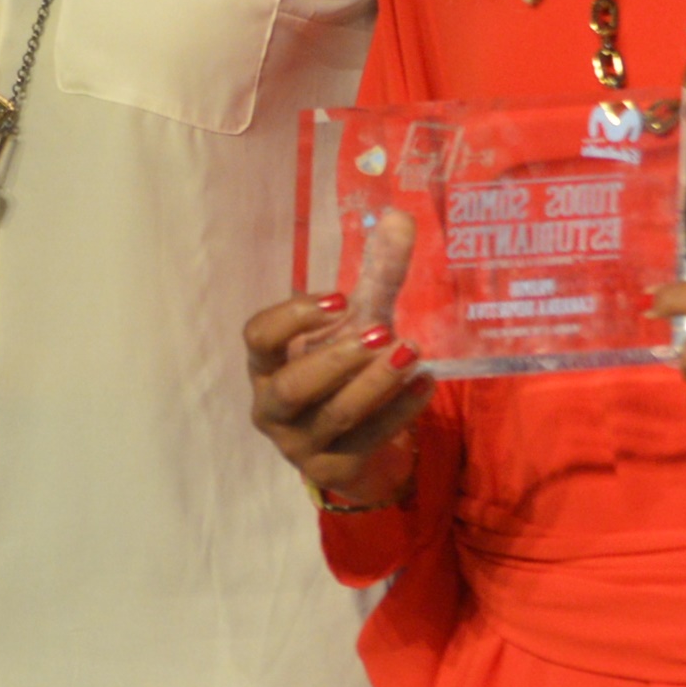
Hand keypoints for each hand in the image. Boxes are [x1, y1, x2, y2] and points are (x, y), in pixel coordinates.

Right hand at [244, 284, 431, 512]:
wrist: (360, 446)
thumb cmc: (349, 372)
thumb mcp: (359, 323)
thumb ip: (376, 274)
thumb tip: (402, 215)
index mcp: (265, 365)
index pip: (258, 337)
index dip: (294, 318)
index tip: (340, 298)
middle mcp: (271, 405)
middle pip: (293, 385)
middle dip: (337, 359)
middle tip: (384, 333)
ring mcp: (299, 443)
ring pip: (334, 415)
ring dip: (375, 385)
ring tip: (411, 354)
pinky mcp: (333, 470)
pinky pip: (367, 441)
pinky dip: (399, 412)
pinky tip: (427, 385)